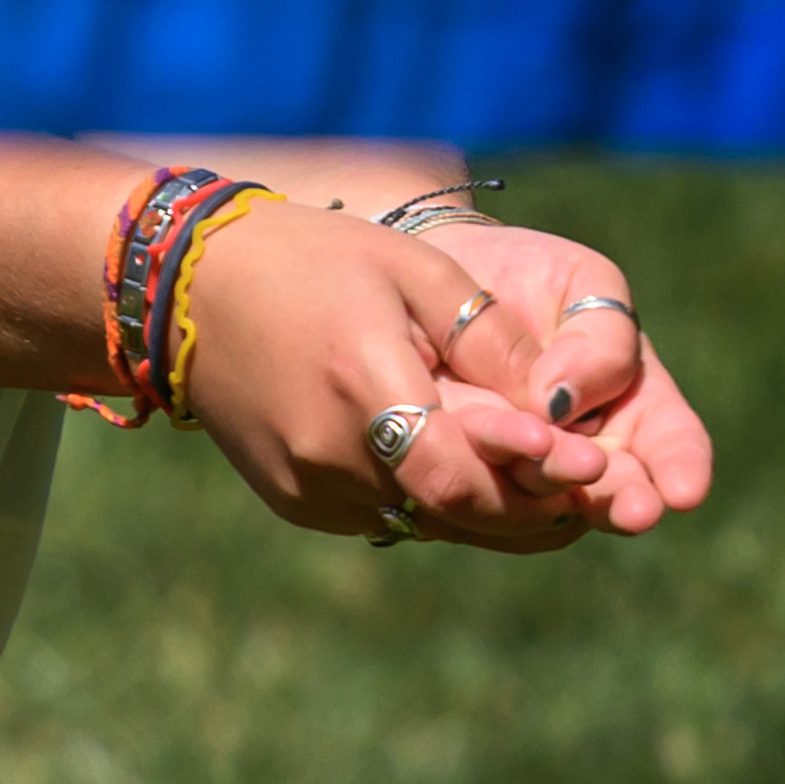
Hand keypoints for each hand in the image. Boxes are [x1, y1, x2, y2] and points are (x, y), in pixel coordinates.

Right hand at [175, 202, 664, 554]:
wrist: (188, 291)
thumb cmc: (311, 260)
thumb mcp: (411, 268)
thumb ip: (487, 334)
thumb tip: (561, 398)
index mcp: (360, 384)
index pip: (459, 470)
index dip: (530, 476)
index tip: (591, 463)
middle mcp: (329, 455)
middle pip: (455, 510)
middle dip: (532, 503)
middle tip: (596, 483)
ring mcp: (309, 489)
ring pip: (427, 523)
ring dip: (492, 508)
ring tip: (559, 486)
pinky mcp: (298, 504)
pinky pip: (389, 517)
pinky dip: (439, 502)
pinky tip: (481, 477)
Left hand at [409, 211, 714, 533]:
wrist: (436, 275)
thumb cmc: (524, 276)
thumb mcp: (582, 282)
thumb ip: (598, 338)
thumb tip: (562, 401)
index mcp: (631, 405)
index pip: (669, 442)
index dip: (682, 467)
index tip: (685, 492)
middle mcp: (583, 455)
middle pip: (612, 491)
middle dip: (623, 501)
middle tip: (635, 512)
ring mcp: (520, 474)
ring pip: (538, 495)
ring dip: (546, 477)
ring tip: (548, 455)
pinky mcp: (460, 478)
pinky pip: (469, 488)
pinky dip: (474, 470)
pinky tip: (469, 448)